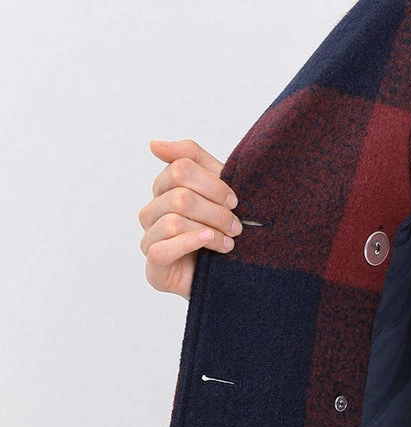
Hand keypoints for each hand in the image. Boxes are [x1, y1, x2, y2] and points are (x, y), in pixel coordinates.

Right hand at [138, 138, 242, 299]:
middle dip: (215, 211)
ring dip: (210, 230)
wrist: (231, 274)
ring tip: (229, 242)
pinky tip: (210, 243)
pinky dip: (190, 243)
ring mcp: (149, 240)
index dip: (212, 183)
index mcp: (164, 189)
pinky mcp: (154, 268)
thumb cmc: (223, 230)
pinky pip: (162, 249)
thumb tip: (153, 144)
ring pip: (173, 222)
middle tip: (237, 226)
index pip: (180, 168)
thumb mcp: (215, 189)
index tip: (234, 200)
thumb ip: (190, 159)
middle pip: (179, 196)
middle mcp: (151, 212)